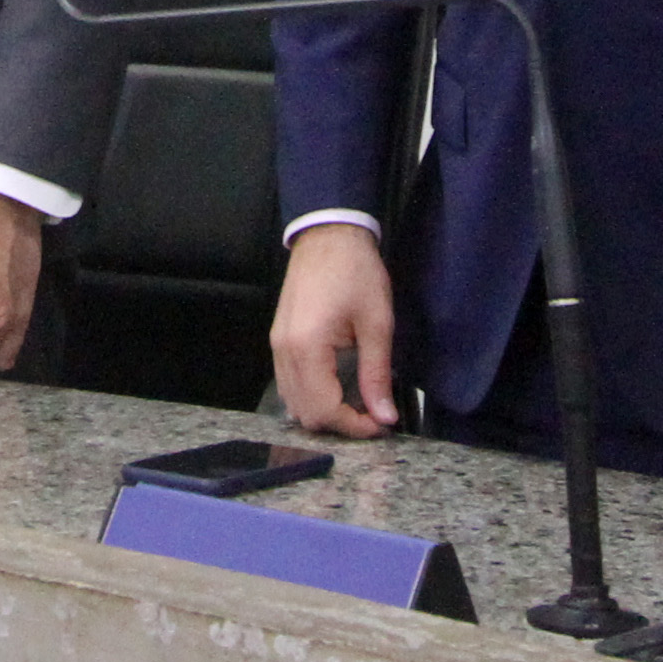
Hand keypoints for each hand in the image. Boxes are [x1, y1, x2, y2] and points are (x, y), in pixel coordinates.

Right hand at [271, 222, 403, 434]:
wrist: (328, 235)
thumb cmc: (355, 272)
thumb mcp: (377, 323)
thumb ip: (377, 374)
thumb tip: (385, 416)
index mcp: (307, 347)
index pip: (323, 410)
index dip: (354, 426)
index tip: (381, 423)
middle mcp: (284, 351)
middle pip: (305, 414)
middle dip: (340, 423)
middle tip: (373, 415)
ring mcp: (277, 346)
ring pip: (293, 402)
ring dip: (325, 412)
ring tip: (358, 403)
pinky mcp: (279, 341)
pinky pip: (289, 384)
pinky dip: (312, 396)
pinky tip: (338, 388)